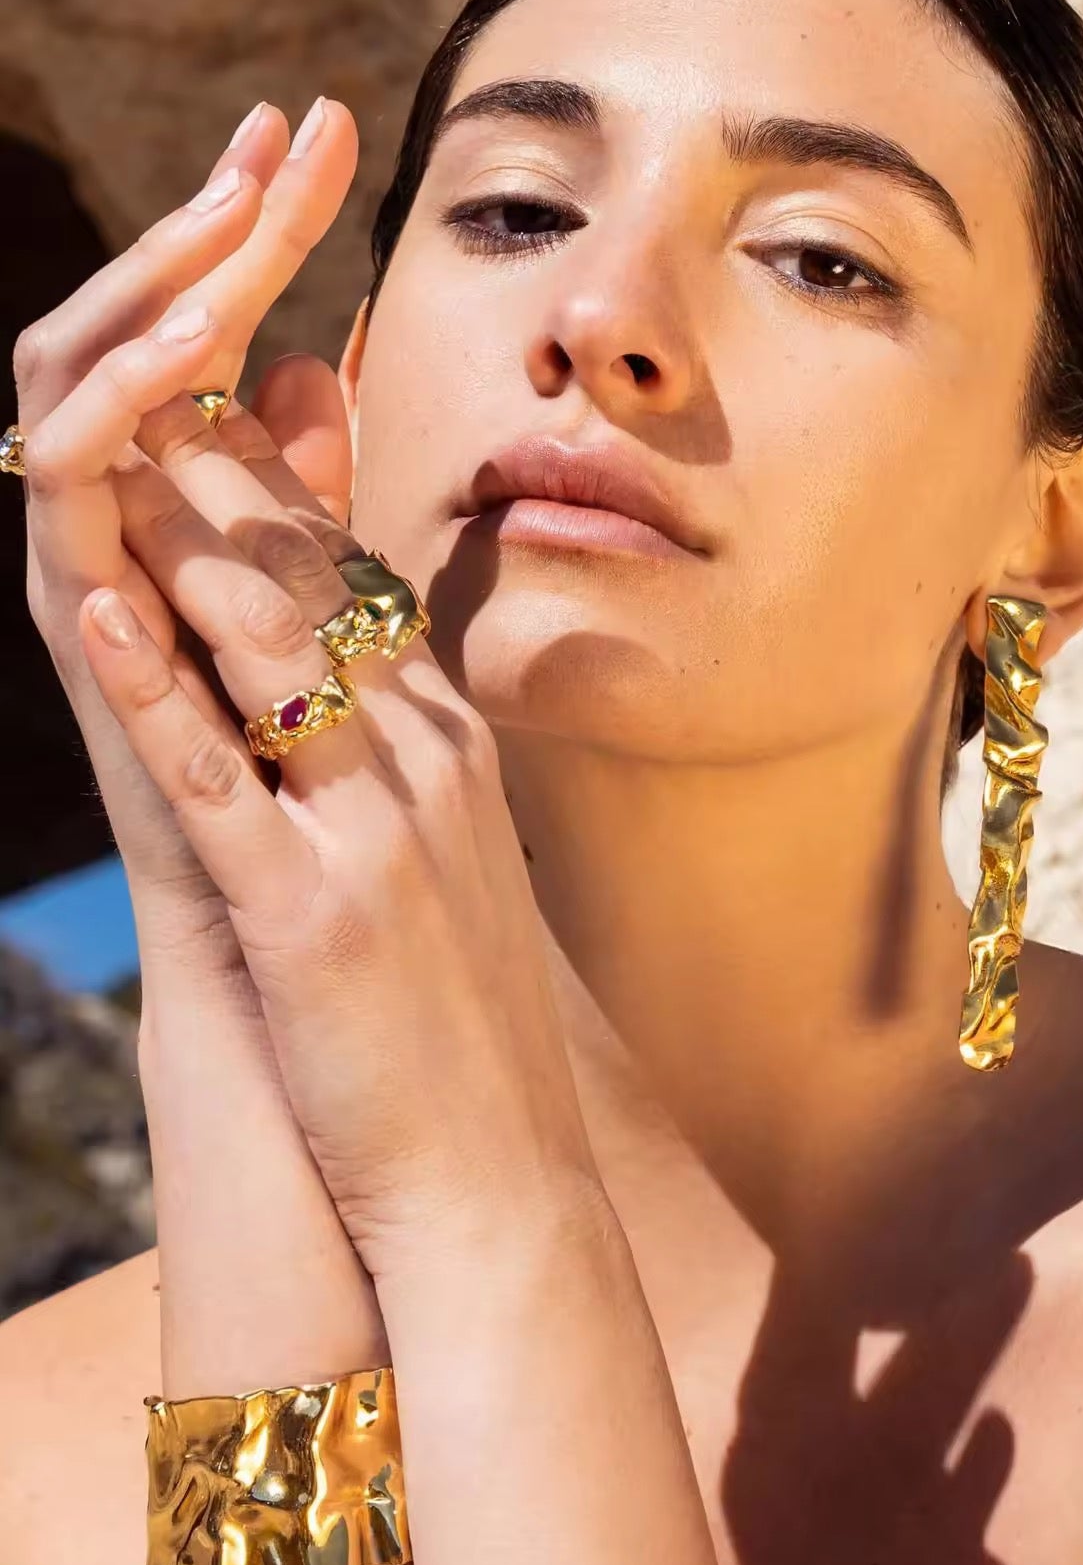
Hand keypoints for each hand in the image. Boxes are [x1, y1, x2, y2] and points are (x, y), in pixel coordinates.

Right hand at [17, 98, 354, 978]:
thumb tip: (321, 368)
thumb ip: (314, 502)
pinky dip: (98, 505)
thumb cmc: (309, 811)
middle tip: (277, 123)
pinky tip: (128, 423)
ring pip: (89, 442)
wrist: (272, 972)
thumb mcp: (325, 629)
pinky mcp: (110, 710)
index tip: (322, 124)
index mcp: (185, 529)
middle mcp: (130, 558)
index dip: (253, 233)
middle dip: (203, 237)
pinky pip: (83, 592)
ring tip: (218, 253)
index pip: (205, 342)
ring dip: (147, 337)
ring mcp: (108, 626)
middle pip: (135, 358)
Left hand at [73, 382, 602, 1283]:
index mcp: (449, 748)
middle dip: (216, 474)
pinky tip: (98, 620)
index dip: (272, 482)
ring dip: (181, 542)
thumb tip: (358, 670)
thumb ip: (402, 747)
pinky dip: (157, 694)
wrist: (502, 1183)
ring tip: (100, 455)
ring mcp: (376, 834)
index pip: (356, 577)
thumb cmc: (463, 1028)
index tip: (200, 405)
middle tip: (135, 381)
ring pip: (274, 649)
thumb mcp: (446, 862)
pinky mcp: (316, 916)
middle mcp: (425, 764)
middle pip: (312, 581)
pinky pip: (224, 781)